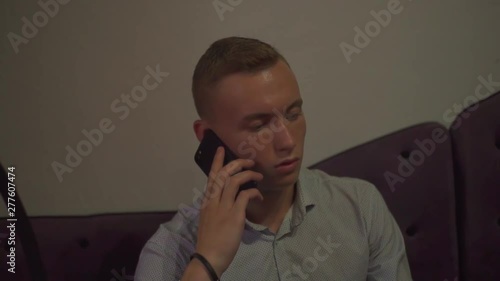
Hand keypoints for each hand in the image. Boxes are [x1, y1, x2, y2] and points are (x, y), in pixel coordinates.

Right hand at [195, 146, 263, 276]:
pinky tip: (259, 195)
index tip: (221, 150)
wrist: (208, 256)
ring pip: (235, 181)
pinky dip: (254, 192)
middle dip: (237, 164)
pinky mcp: (234, 215)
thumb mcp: (209, 220)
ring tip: (259, 176)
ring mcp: (223, 207)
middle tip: (249, 161)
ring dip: (249, 175)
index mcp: (207, 202)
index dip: (217, 162)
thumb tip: (227, 202)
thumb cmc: (209, 241)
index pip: (211, 176)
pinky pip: (245, 196)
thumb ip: (216, 208)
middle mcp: (213, 201)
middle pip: (224, 174)